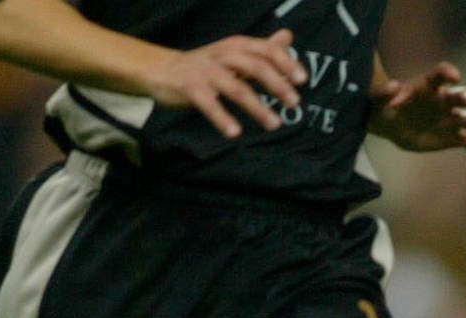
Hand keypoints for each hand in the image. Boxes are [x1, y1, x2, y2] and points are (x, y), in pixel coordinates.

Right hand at [142, 28, 307, 139]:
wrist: (163, 69)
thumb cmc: (207, 64)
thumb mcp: (235, 53)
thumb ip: (263, 49)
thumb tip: (288, 37)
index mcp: (237, 46)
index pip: (266, 50)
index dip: (285, 63)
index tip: (303, 79)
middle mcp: (223, 55)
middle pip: (255, 66)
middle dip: (277, 84)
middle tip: (295, 102)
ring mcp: (207, 71)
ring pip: (236, 88)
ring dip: (257, 107)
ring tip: (275, 124)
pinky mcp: (191, 88)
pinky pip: (209, 104)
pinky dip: (222, 118)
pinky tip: (235, 132)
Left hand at [369, 62, 465, 165]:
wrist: (393, 125)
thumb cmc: (384, 107)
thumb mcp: (379, 100)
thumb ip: (385, 93)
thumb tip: (392, 86)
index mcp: (429, 86)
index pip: (440, 75)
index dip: (448, 73)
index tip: (454, 76)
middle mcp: (445, 99)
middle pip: (461, 97)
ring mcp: (452, 118)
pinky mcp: (454, 137)